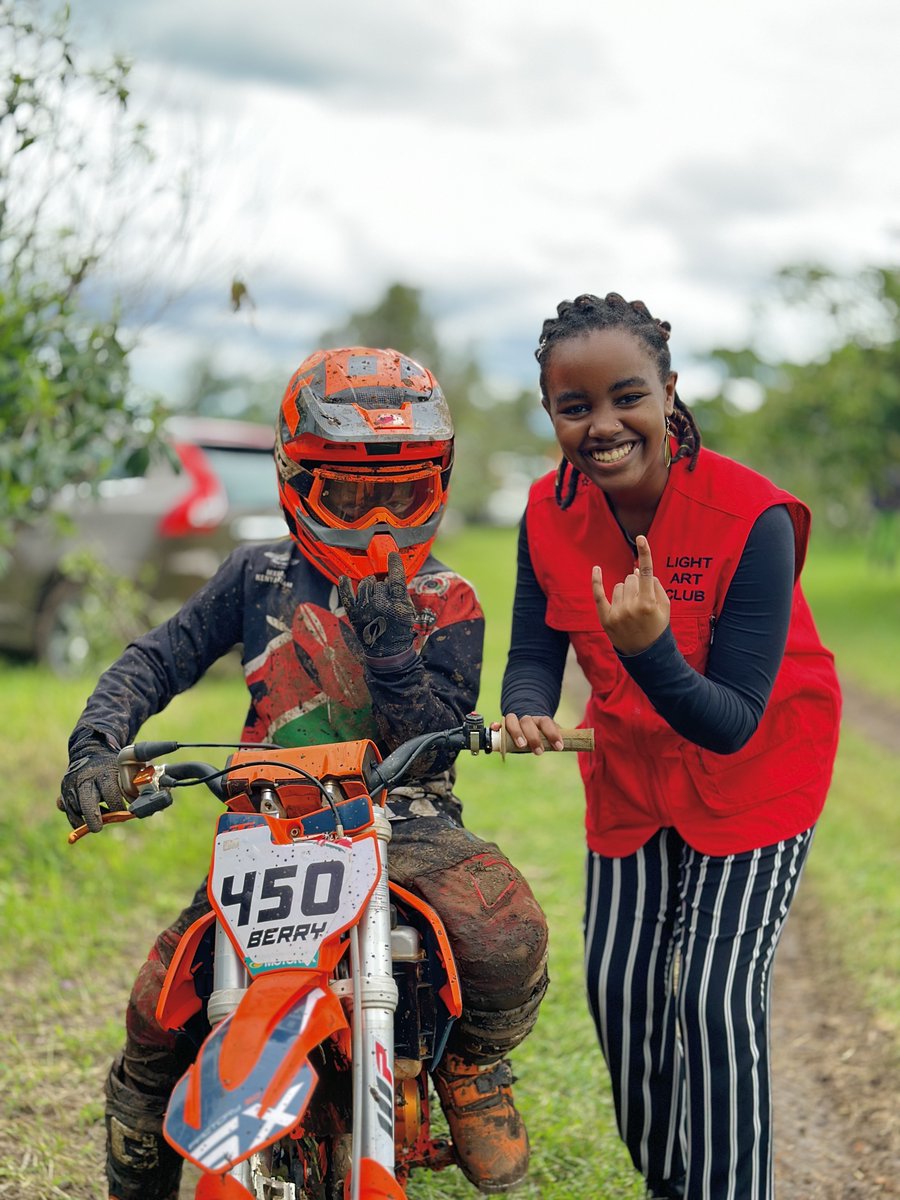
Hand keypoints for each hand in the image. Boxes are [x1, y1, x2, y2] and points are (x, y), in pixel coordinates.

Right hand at [57, 743, 125, 832]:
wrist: (89, 752)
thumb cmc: (111, 766)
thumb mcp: (123, 771)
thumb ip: (131, 789)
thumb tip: (143, 812)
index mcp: (104, 774)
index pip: (110, 794)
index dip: (118, 807)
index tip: (125, 813)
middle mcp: (85, 780)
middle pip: (86, 803)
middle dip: (93, 819)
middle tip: (98, 828)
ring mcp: (71, 786)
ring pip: (75, 809)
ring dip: (86, 817)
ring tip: (100, 813)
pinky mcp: (63, 793)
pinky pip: (67, 811)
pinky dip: (75, 818)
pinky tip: (85, 816)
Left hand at [337, 551, 416, 657]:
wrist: (388, 651)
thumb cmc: (399, 629)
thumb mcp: (408, 610)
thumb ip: (400, 593)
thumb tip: (390, 575)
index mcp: (396, 604)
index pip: (396, 579)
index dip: (394, 565)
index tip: (392, 555)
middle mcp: (380, 605)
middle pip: (379, 582)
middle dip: (382, 586)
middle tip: (386, 597)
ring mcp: (365, 609)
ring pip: (365, 584)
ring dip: (369, 585)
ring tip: (374, 594)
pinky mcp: (354, 614)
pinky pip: (347, 595)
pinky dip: (344, 585)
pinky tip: (343, 577)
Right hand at [501, 713, 564, 753]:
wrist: (526, 721)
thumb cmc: (540, 734)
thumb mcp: (549, 736)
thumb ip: (556, 740)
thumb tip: (574, 745)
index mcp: (540, 720)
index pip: (547, 722)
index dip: (553, 734)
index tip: (559, 747)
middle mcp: (527, 719)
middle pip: (529, 722)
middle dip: (534, 737)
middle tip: (539, 752)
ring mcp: (514, 721)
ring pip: (512, 720)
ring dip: (517, 732)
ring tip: (521, 745)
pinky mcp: (503, 726)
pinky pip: (498, 723)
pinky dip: (496, 725)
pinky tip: (495, 729)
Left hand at [592, 534, 670, 654]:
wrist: (645, 654)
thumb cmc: (657, 627)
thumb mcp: (665, 607)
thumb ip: (655, 586)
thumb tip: (636, 570)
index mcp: (649, 604)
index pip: (646, 573)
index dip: (644, 553)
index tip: (641, 538)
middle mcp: (632, 607)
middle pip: (631, 579)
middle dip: (637, 585)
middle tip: (642, 603)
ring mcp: (617, 613)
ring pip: (619, 586)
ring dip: (625, 592)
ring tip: (631, 610)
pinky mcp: (605, 618)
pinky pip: (599, 594)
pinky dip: (597, 581)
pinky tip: (596, 569)